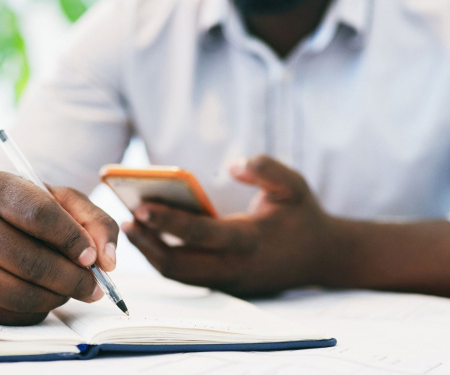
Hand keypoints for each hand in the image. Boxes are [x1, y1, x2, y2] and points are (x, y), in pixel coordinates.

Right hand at [0, 171, 119, 325]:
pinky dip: (35, 311)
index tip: (92, 258)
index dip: (71, 240)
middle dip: (71, 278)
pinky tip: (45, 296)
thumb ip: (97, 225)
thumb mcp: (68, 205)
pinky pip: (5, 314)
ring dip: (56, 297)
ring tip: (71, 289)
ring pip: (16, 292)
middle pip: (28, 259)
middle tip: (94, 286)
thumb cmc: (37, 213)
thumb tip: (106, 261)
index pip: (38, 214)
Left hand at [124, 156, 333, 295]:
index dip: (167, 221)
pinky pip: (188, 276)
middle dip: (148, 244)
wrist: (323, 257)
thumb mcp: (293, 184)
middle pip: (178, 265)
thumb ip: (266, 169)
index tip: (139, 206)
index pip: (199, 234)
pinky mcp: (226, 285)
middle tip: (126, 220)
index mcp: (249, 241)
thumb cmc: (303, 216)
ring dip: (152, 254)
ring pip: (179, 275)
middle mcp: (234, 267)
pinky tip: (153, 238)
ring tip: (132, 227)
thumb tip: (233, 165)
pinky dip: (167, 259)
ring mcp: (229, 281)